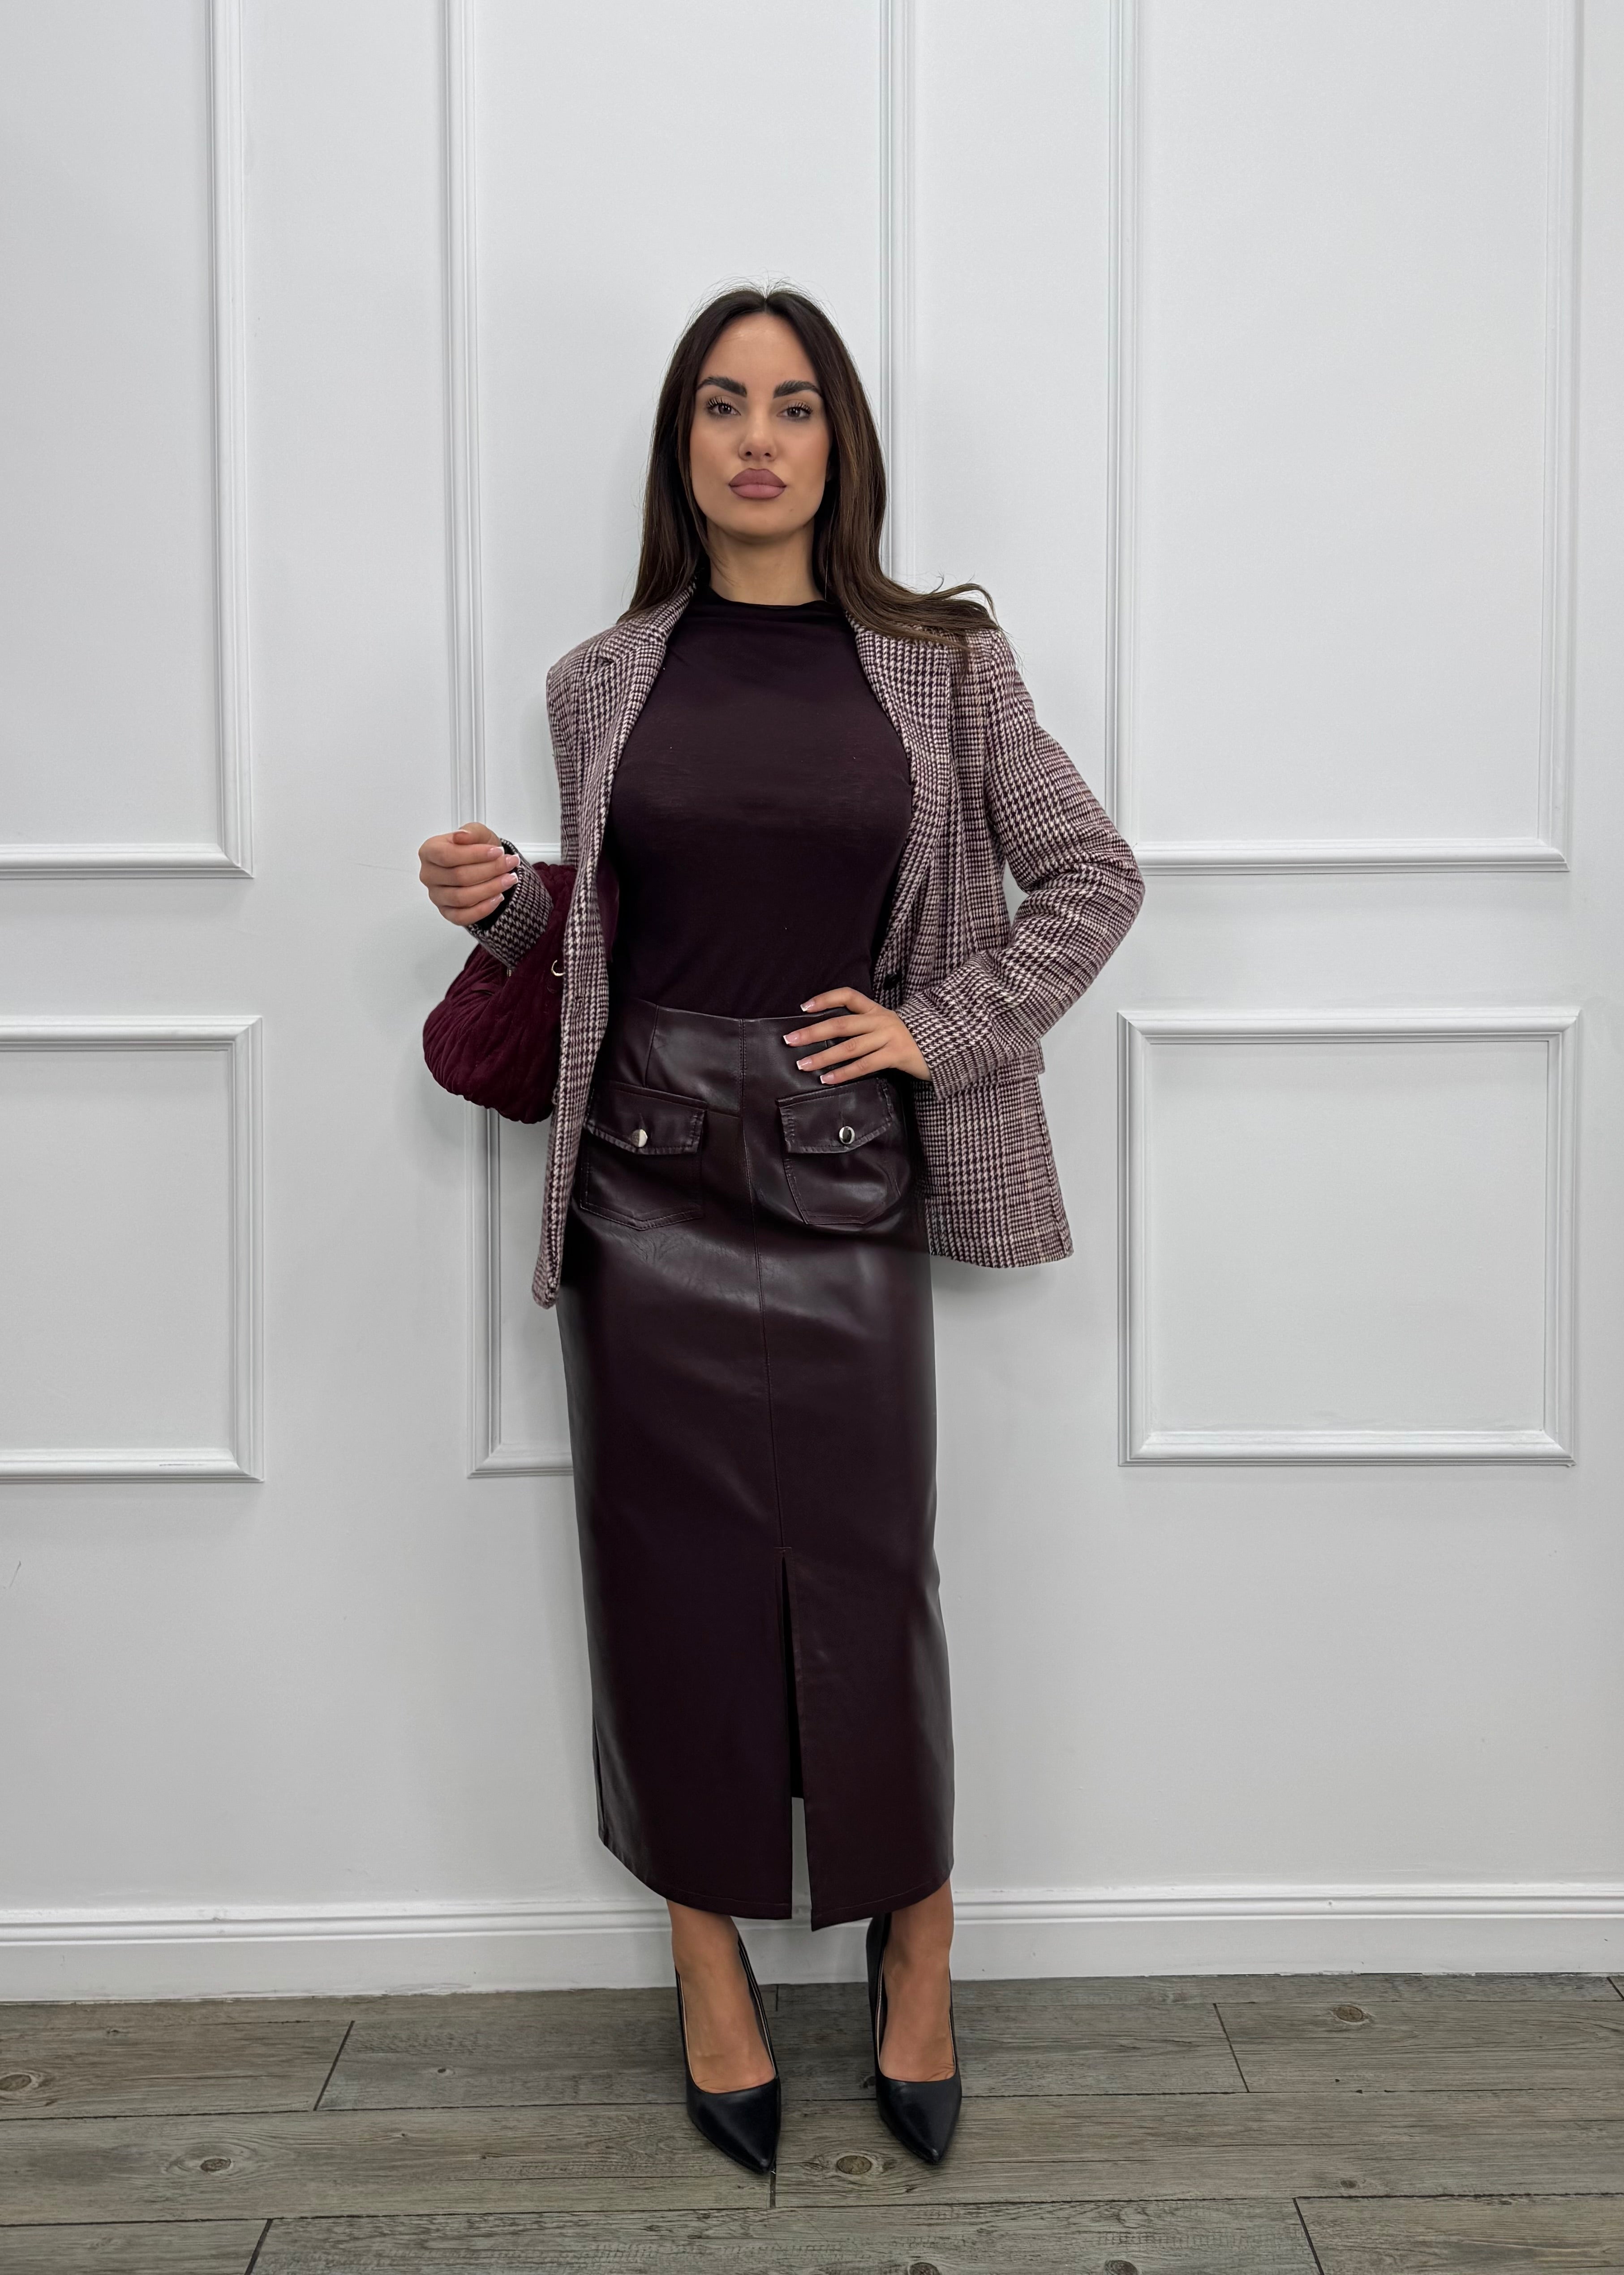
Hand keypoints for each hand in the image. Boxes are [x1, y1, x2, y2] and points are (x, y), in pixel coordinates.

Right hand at [418, 823, 519, 925]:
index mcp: (429, 852)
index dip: (475, 854)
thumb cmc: (475, 848)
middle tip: (509, 864)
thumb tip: (462, 836)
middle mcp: (429, 875)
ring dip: (490, 889)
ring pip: (462, 897)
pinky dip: (483, 909)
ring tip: (508, 879)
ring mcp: (436, 895)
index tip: (498, 852)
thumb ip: (471, 832)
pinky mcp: (447, 912)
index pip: (447, 855)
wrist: (482, 864)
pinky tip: (497, 898)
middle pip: (458, 876)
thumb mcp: (477, 833)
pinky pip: (462, 917)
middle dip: (489, 870)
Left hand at [783, 987, 929, 1083]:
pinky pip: (865, 1065)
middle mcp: (881, 1021)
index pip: (848, 996)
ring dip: (823, 1056)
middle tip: (790, 1040)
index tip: (804, 1007)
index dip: (825, 999)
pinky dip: (844, 1073)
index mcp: (878, 1011)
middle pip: (841, 1023)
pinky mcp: (896, 1055)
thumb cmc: (913, 1039)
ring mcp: (889, 1037)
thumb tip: (834, 1037)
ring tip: (803, 1064)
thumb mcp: (889, 1027)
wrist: (947, 1046)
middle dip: (813, 1031)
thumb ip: (867, 1028)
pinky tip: (827, 1079)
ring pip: (849, 1046)